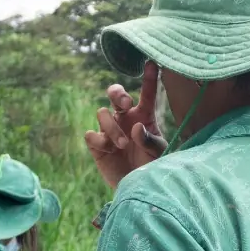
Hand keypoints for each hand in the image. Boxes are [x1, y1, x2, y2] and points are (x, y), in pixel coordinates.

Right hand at [85, 61, 168, 189]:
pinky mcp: (97, 144)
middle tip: (126, 104)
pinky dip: (100, 140)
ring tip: (123, 144)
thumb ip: (150, 140)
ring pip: (102, 113)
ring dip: (112, 127)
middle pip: (114, 93)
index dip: (149, 78)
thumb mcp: (158, 153)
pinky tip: (109, 150)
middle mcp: (124, 118)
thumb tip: (137, 126)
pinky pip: (91, 134)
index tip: (152, 63)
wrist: (136, 187)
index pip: (146, 94)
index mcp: (143, 116)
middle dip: (117, 93)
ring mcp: (109, 129)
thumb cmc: (151, 166)